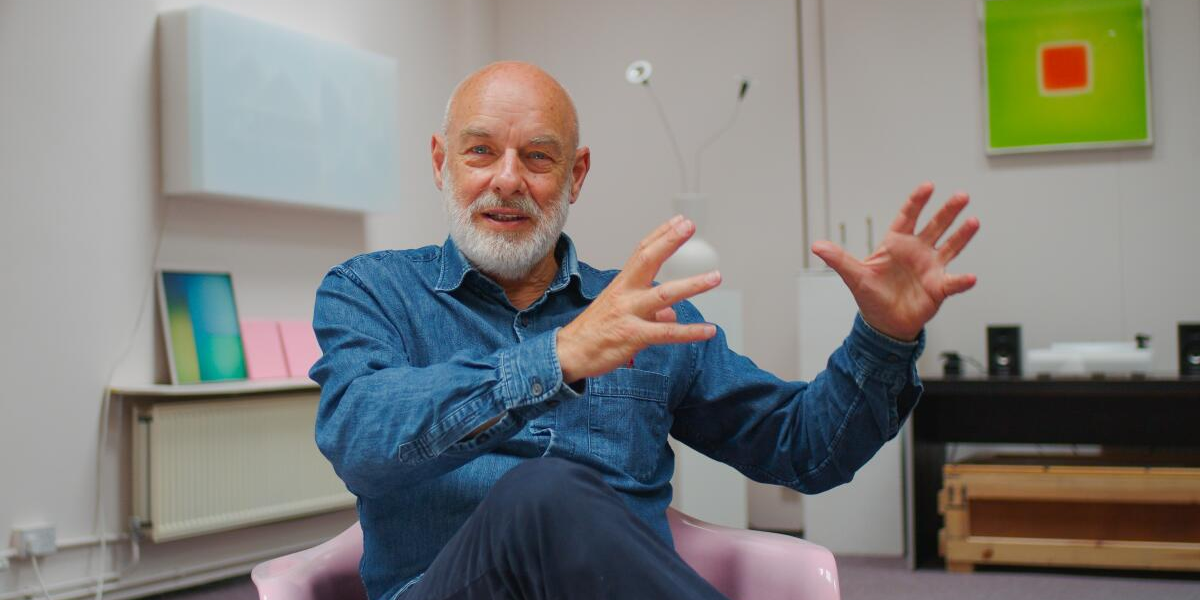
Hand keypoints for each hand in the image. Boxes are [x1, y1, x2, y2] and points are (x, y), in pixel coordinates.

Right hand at [557, 215, 720, 382]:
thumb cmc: (595, 331)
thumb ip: (651, 311)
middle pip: (648, 260)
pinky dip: (690, 332)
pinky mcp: (633, 336)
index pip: (642, 251)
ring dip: (692, 285)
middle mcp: (625, 293)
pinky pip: (666, 333)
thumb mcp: (621, 314)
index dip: (661, 234)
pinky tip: (709, 330)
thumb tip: (672, 314)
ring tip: (715, 277)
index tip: (680, 221)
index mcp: (622, 284)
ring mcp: (629, 313)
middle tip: (689, 227)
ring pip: (664, 295)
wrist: (569, 354)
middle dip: (670, 241)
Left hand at [811, 182, 978, 340]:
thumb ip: (838, 259)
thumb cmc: (871, 296)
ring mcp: (930, 267)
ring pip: (950, 246)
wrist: (885, 323)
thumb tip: (817, 246)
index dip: (917, 201)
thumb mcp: (854, 276)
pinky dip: (961, 281)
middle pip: (935, 226)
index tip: (928, 186)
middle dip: (948, 211)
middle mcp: (917, 251)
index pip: (908, 217)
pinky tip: (970, 277)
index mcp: (896, 244)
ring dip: (962, 235)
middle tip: (961, 196)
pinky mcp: (939, 287)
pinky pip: (953, 282)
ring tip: (973, 222)